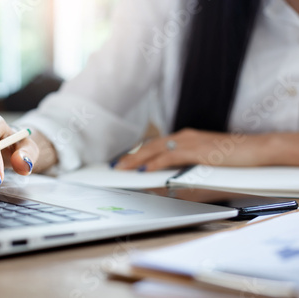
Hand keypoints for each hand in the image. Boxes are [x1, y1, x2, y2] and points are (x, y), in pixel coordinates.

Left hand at [113, 128, 277, 171]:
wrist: (257, 149)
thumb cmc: (234, 156)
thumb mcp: (205, 161)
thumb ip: (187, 167)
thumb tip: (170, 180)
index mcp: (186, 138)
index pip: (156, 144)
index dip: (138, 152)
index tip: (125, 160)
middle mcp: (185, 137)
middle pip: (151, 146)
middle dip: (131, 156)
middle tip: (116, 165)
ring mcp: (191, 142)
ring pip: (157, 149)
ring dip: (138, 159)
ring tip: (123, 168)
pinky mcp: (198, 150)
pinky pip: (171, 157)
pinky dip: (156, 163)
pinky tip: (145, 170)